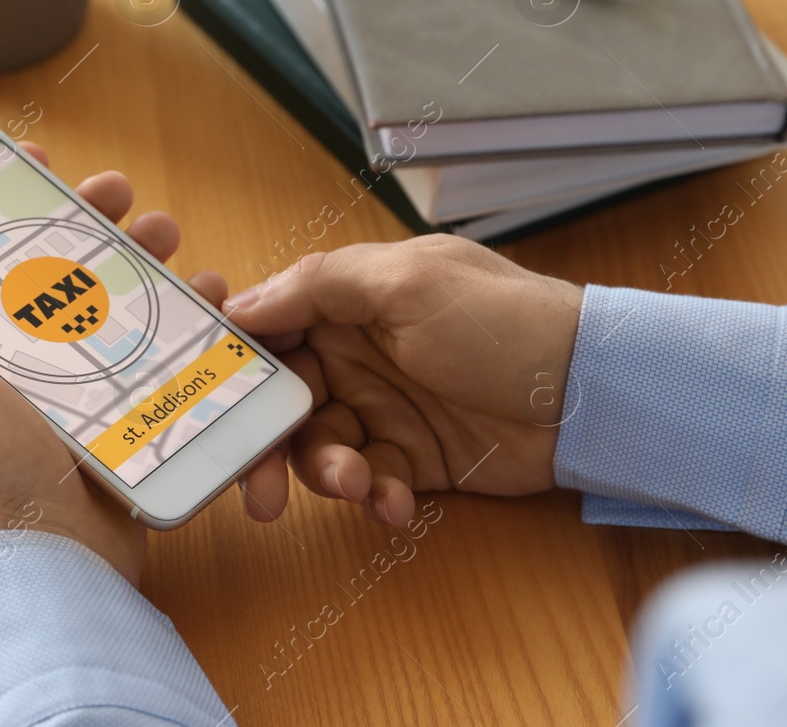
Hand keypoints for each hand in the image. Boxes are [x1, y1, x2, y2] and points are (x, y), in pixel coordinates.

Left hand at [0, 145, 232, 581]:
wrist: (47, 552)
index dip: (0, 200)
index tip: (34, 162)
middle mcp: (7, 358)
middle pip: (51, 264)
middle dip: (87, 217)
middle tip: (118, 191)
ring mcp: (69, 384)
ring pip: (111, 296)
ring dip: (142, 253)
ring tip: (168, 234)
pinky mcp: (120, 408)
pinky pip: (154, 346)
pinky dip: (183, 313)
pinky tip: (205, 289)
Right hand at [226, 234, 583, 526]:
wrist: (589, 390)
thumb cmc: (501, 320)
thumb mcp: (408, 282)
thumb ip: (321, 286)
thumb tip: (242, 303)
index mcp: (350, 302)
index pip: (270, 332)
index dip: (234, 368)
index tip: (198, 405)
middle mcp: (358, 354)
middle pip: (282, 404)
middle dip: (265, 449)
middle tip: (258, 495)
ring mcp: (386, 409)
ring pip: (320, 450)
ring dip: (328, 475)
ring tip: (360, 485)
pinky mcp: (414, 459)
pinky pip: (370, 482)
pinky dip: (376, 497)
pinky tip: (397, 504)